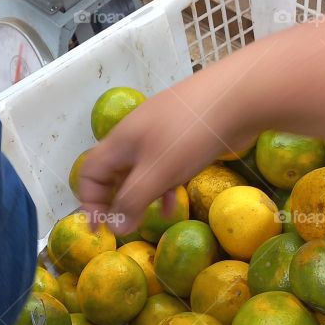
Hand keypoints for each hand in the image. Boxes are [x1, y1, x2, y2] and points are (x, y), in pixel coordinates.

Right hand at [77, 61, 259, 233]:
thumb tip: (115, 228)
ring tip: (145, 220)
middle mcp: (134, 138)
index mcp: (120, 142)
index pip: (89, 173)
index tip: (100, 227)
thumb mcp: (157, 173)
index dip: (89, 201)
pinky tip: (173, 205)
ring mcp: (159, 136)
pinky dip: (162, 188)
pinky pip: (163, 168)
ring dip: (139, 197)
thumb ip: (133, 201)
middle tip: (123, 226)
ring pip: (138, 172)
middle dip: (114, 201)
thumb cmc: (189, 135)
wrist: (236, 96)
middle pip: (112, 173)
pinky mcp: (182, 139)